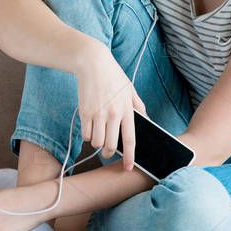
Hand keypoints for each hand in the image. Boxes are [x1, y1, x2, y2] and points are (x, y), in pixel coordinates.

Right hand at [74, 43, 140, 171]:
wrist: (93, 63)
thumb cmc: (113, 76)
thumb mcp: (130, 89)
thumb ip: (138, 106)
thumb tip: (146, 120)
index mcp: (127, 110)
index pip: (130, 139)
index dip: (130, 156)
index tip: (128, 168)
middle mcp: (113, 114)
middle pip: (111, 145)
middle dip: (109, 153)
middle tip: (108, 151)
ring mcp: (97, 114)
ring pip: (97, 143)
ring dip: (98, 144)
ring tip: (99, 136)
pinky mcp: (84, 112)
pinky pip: (86, 134)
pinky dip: (88, 136)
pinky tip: (90, 128)